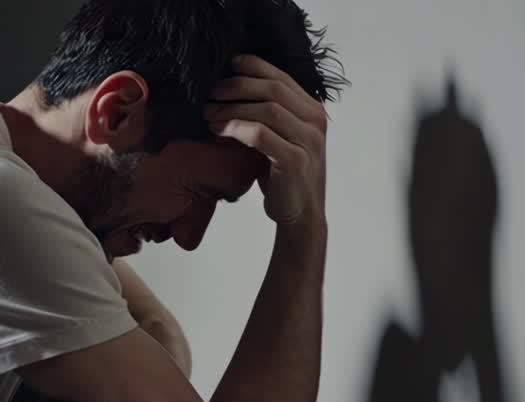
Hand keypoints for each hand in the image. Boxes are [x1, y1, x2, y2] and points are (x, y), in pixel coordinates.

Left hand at [204, 54, 328, 228]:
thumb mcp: (279, 137)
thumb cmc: (282, 175)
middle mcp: (315, 120)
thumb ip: (268, 114)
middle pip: (273, 89)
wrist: (299, 214)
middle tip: (211, 92)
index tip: (226, 66)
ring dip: (232, 108)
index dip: (253, 66)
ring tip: (209, 112)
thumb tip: (230, 89)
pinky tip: (219, 130)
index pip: (282, 77)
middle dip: (237, 86)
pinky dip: (237, 128)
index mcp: (312, 109)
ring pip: (267, 110)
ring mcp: (308, 140)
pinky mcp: (295, 161)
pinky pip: (261, 136)